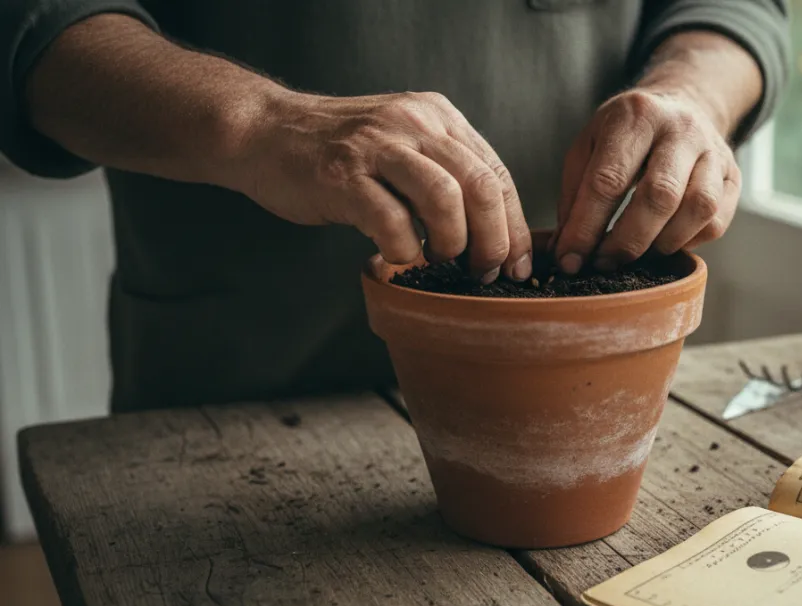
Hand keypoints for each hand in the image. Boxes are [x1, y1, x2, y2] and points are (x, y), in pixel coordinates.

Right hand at [237, 91, 530, 281]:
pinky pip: (391, 221)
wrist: (264, 132)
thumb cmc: (339, 152)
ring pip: (444, 198)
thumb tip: (493, 233)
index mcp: (438, 117)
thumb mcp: (403, 143)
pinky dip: (403, 249)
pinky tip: (396, 255)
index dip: (515, 226)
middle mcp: (414, 123)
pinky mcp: (342, 175)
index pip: (496, 174)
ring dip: (451, 243)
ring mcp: (377, 146)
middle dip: (493, 241)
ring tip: (439, 260)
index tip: (517, 265)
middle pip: (480, 186)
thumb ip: (444, 172)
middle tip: (483, 272)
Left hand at [553, 88, 741, 273]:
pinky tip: (665, 241)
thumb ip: (574, 195)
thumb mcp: (589, 145)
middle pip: (659, 196)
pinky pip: (717, 220)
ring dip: (662, 243)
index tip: (570, 259)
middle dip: (626, 242)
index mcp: (636, 114)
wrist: (683, 105)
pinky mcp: (733, 175)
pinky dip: (688, 241)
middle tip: (605, 263)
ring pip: (698, 209)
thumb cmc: (626, 134)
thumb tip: (568, 251)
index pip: (608, 179)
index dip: (586, 227)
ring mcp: (714, 150)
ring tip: (638, 253)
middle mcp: (681, 128)